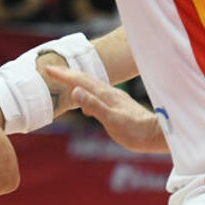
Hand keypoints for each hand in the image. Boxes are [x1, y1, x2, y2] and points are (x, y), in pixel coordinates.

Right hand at [43, 64, 166, 152]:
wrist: (157, 135)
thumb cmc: (135, 131)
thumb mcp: (111, 120)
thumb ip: (94, 105)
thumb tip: (75, 91)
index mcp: (105, 95)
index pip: (80, 81)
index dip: (63, 75)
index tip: (47, 68)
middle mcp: (110, 93)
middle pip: (85, 79)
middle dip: (68, 73)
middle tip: (51, 69)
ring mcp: (115, 98)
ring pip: (91, 85)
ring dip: (77, 81)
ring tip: (66, 80)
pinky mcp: (119, 106)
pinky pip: (97, 94)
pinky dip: (87, 92)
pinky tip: (88, 101)